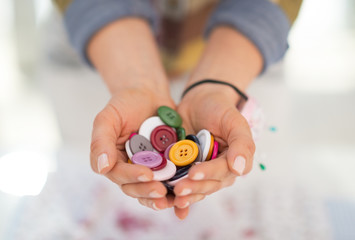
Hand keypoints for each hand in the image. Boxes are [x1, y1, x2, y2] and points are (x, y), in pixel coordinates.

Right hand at [90, 88, 175, 210]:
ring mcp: (149, 168)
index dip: (132, 177)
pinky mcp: (166, 165)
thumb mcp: (109, 117)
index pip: (118, 174)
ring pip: (152, 189)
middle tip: (161, 191)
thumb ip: (101, 141)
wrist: (150, 94)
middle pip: (135, 187)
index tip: (147, 175)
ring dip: (162, 197)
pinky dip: (176, 188)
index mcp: (113, 159)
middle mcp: (129, 168)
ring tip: (174, 199)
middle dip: (147, 191)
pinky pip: (170, 181)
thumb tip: (101, 168)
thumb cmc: (126, 103)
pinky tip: (186, 191)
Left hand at [173, 84, 255, 218]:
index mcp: (233, 161)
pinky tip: (168, 203)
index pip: (222, 171)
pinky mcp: (184, 169)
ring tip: (173, 197)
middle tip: (178, 188)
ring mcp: (200, 170)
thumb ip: (242, 144)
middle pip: (207, 184)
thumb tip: (239, 169)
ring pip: (195, 188)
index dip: (208, 173)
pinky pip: (180, 184)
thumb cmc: (220, 109)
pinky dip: (174, 196)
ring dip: (185, 196)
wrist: (199, 100)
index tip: (194, 173)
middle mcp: (217, 170)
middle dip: (193, 187)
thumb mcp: (234, 121)